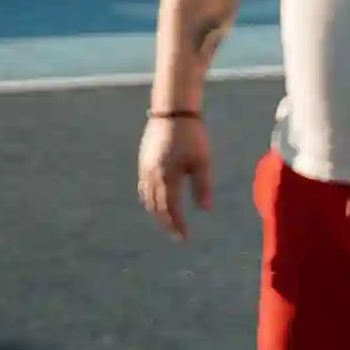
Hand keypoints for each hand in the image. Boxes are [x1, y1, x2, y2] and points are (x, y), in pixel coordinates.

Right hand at [135, 114, 212, 239]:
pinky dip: (150, 199)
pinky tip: (157, 200)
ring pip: (147, 197)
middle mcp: (151, 175)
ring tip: (167, 221)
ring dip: (156, 212)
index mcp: (167, 177)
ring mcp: (144, 167)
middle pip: (155, 206)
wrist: (172, 112)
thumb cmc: (191, 137)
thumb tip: (205, 209)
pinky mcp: (143, 160)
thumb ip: (203, 187)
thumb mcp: (202, 162)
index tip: (184, 237)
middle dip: (165, 222)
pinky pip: (143, 186)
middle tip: (176, 234)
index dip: (176, 225)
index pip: (170, 209)